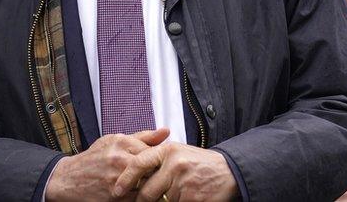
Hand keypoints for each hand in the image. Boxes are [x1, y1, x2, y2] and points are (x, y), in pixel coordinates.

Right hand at [46, 129, 168, 200]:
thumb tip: (166, 132)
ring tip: (153, 184)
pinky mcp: (114, 197)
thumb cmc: (94, 158)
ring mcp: (116, 180)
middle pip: (152, 167)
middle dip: (158, 172)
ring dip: (151, 185)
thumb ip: (143, 137)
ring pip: (147, 184)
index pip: (154, 150)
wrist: (67, 179)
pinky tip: (139, 193)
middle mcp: (119, 160)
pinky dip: (141, 196)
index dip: (161, 159)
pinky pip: (137, 198)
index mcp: (122, 143)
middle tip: (162, 175)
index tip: (163, 162)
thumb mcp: (115, 141)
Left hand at [114, 143, 238, 201]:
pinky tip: (184, 198)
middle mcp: (175, 165)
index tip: (116, 191)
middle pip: (146, 192)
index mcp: (169, 151)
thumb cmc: (200, 163)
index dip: (125, 179)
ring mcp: (184, 183)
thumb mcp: (179, 152)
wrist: (229, 171)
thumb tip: (130, 170)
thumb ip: (157, 158)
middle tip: (144, 201)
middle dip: (143, 200)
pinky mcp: (192, 199)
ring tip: (175, 195)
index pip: (139, 164)